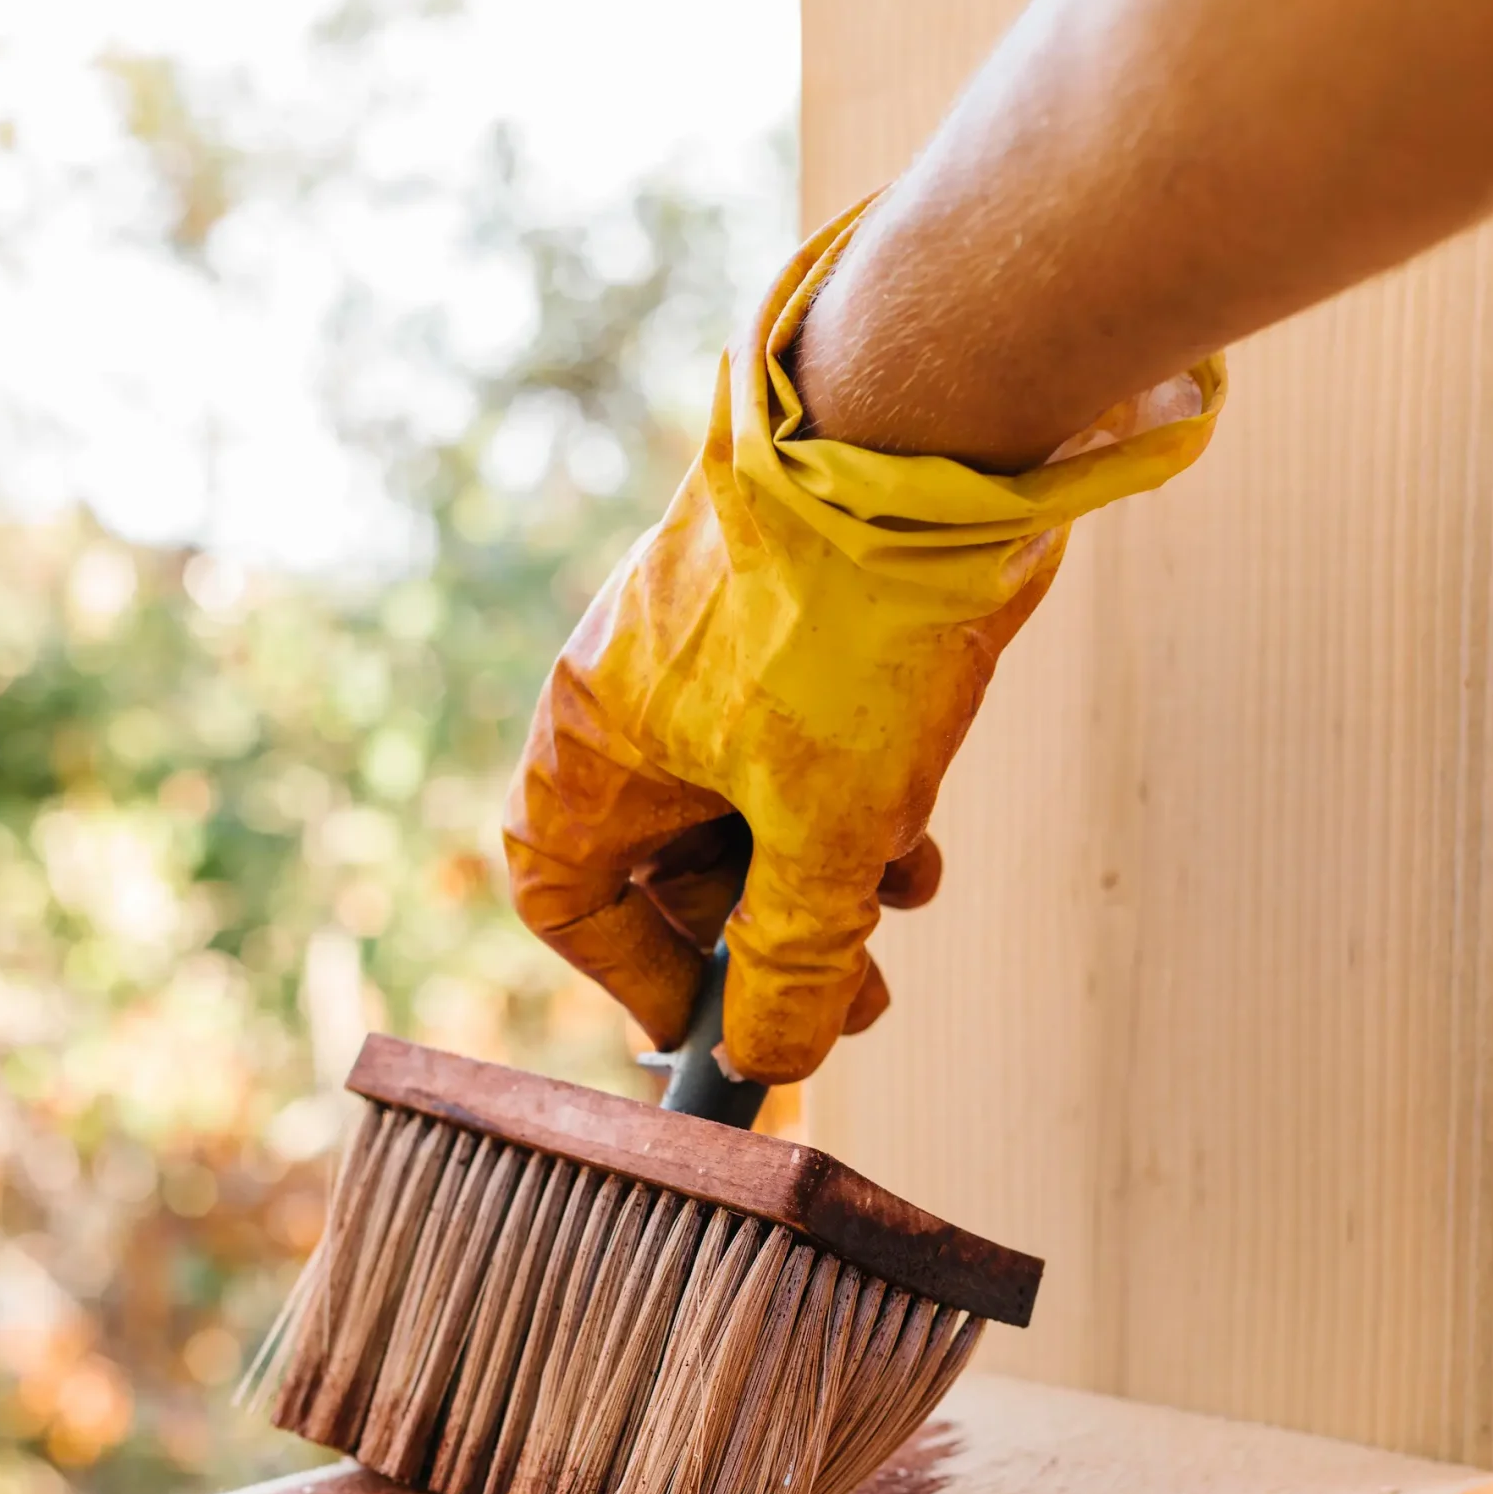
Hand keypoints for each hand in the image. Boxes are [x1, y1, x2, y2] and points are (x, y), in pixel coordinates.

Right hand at [504, 201, 1223, 1083]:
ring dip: (831, 881)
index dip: (628, 977)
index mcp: (598, 742)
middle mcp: (642, 702)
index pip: (562, 892)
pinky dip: (863, 809)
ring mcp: (723, 662)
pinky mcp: (803, 635)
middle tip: (851, 1001)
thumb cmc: (842, 634)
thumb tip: (774, 1058)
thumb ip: (793, 957)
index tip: (708, 1030)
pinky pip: (812, 753)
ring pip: (759, 813)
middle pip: (677, 867)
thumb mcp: (822, 830)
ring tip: (903, 896)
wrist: (929, 435)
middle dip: (767, 944)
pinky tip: (922, 829)